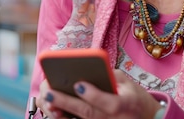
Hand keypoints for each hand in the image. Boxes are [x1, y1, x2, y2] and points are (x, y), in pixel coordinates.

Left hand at [37, 70, 162, 118]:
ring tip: (47, 101)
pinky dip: (66, 118)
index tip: (78, 84)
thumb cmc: (136, 99)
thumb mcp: (130, 84)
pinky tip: (53, 110)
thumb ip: (111, 76)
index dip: (93, 95)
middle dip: (67, 103)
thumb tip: (88, 68)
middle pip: (88, 113)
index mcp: (125, 105)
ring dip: (62, 113)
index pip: (109, 103)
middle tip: (49, 93)